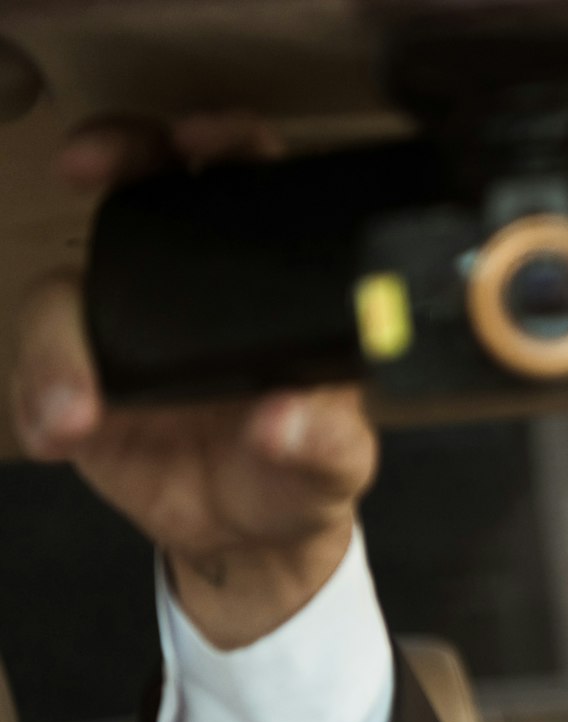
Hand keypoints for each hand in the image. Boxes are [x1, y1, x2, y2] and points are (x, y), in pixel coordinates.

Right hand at [7, 113, 376, 648]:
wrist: (246, 539)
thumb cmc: (301, 475)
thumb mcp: (333, 465)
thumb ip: (323, 444)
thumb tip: (287, 422)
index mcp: (271, 284)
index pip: (252, 181)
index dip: (225, 139)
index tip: (199, 139)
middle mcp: (192, 286)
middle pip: (146, 182)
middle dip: (114, 153)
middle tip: (89, 165)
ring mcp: (127, 323)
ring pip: (69, 284)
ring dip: (58, 341)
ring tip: (75, 412)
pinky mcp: (79, 373)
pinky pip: (36, 364)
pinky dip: (37, 394)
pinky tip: (59, 432)